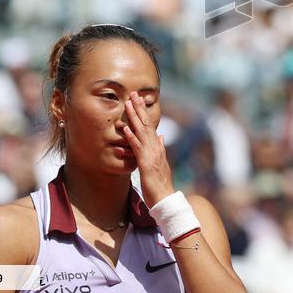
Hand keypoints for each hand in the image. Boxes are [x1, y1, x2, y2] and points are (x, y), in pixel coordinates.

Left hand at [123, 90, 174, 207]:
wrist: (166, 199)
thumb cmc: (161, 184)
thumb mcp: (161, 163)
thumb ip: (160, 148)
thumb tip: (161, 136)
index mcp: (158, 147)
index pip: (150, 126)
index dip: (144, 113)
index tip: (139, 100)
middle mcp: (156, 148)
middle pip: (147, 124)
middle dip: (140, 108)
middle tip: (134, 94)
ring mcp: (152, 154)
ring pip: (142, 132)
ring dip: (135, 117)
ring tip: (129, 104)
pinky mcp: (146, 163)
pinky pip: (138, 148)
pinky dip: (132, 137)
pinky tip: (126, 128)